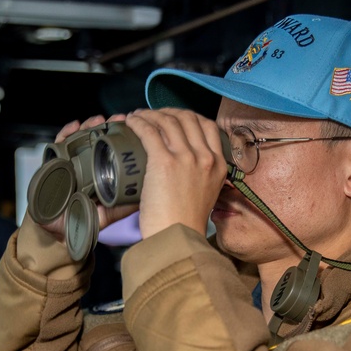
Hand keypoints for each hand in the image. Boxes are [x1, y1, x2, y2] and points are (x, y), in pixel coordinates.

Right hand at [36, 115, 137, 242]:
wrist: (57, 232)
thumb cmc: (81, 220)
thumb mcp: (108, 213)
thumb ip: (124, 206)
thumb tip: (144, 196)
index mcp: (99, 172)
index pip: (110, 149)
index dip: (119, 137)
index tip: (129, 127)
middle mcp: (84, 164)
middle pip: (95, 139)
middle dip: (105, 127)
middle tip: (115, 120)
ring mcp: (69, 163)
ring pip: (79, 138)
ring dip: (89, 126)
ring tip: (98, 121)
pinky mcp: (53, 164)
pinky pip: (57, 144)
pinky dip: (65, 133)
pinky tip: (74, 126)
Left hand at [123, 108, 226, 239]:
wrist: (178, 239)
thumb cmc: (185, 225)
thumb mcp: (206, 196)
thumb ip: (201, 178)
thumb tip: (186, 170)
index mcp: (218, 165)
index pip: (208, 126)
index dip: (188, 117)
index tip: (174, 118)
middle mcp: (205, 157)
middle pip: (188, 118)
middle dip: (168, 112)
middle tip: (153, 115)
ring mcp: (187, 158)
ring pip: (168, 121)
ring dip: (150, 114)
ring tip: (138, 117)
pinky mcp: (164, 162)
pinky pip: (150, 132)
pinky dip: (139, 123)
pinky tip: (131, 122)